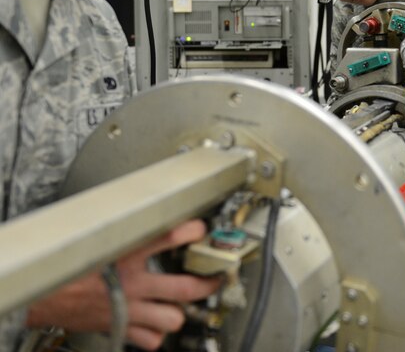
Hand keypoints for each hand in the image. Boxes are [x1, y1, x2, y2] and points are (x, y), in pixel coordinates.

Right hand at [27, 219, 221, 349]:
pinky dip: (156, 334)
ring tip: (181, 303)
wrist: (42, 292)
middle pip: (187, 288)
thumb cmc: (69, 263)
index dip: (193, 231)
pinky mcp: (121, 329)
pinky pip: (151, 340)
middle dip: (208, 283)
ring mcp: (129, 310)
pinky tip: (155, 322)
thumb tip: (146, 211)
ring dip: (179, 311)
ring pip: (173, 318)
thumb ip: (128, 228)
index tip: (202, 229)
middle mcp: (132, 283)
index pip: (169, 236)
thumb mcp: (100, 236)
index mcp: (126, 254)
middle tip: (216, 277)